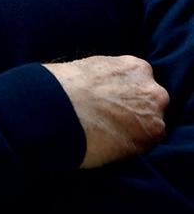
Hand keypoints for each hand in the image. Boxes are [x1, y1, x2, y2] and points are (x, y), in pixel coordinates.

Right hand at [43, 55, 168, 168]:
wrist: (61, 107)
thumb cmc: (66, 87)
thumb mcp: (90, 68)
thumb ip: (108, 77)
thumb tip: (103, 89)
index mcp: (136, 67)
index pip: (141, 83)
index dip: (127, 95)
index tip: (114, 103)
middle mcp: (150, 87)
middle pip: (151, 102)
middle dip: (136, 111)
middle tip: (113, 120)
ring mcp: (153, 112)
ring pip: (151, 124)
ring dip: (136, 129)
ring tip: (110, 135)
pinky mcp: (150, 136)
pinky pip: (147, 144)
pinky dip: (132, 146)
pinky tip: (112, 145)